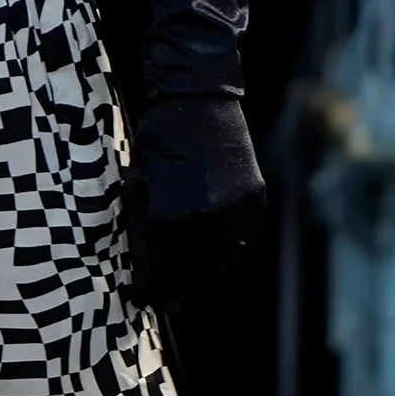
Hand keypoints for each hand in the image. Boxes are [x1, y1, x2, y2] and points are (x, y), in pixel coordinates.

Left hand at [125, 93, 264, 310]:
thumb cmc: (159, 137)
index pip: (163, 268)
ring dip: (204, 281)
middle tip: (163, 298)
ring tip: (187, 286)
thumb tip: (149, 261)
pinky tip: (213, 263)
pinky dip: (228, 258)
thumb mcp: (140, 184)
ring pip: (224, 265)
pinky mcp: (254, 200)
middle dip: (177, 290)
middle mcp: (208, 219)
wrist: (199, 96)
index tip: (143, 294)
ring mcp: (236, 211)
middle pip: (194, 275)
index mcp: (172, 216)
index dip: (152, 285)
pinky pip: (243, 244)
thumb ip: (147, 225)